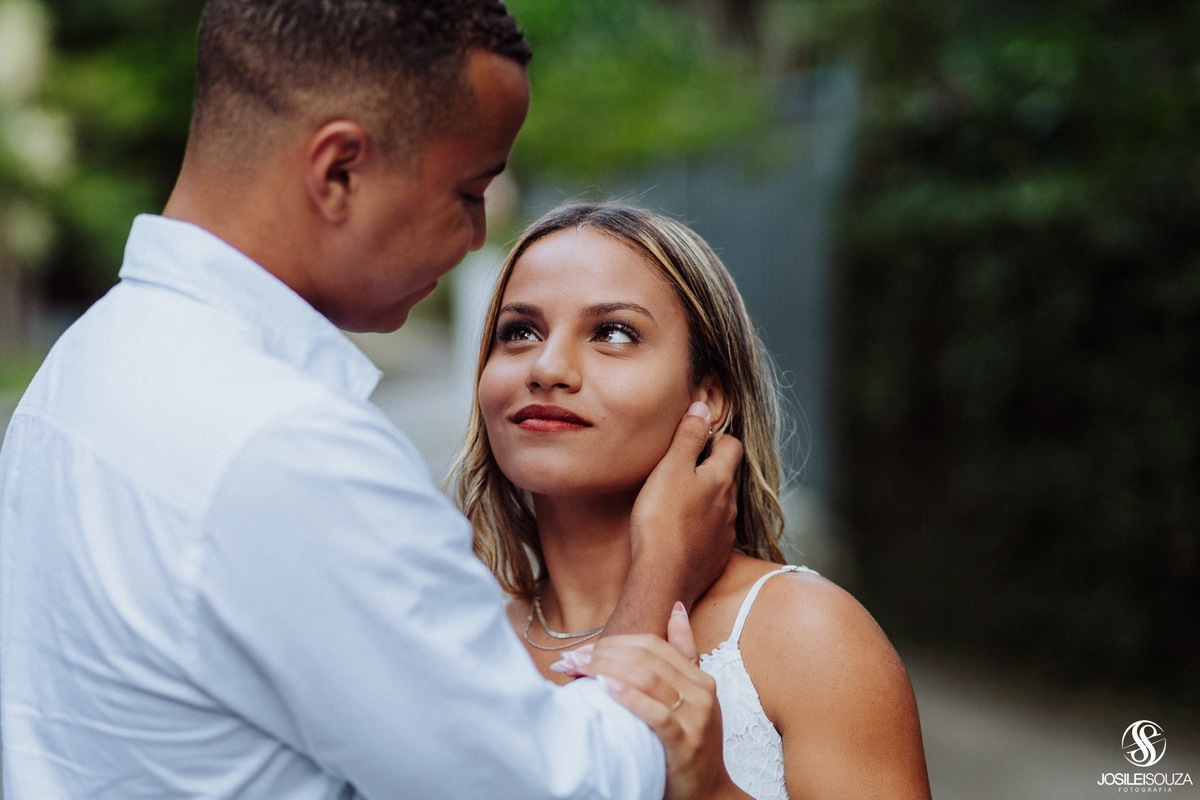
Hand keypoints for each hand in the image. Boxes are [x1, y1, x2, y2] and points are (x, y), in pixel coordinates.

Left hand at [555, 604, 749, 799]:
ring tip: (578, 668)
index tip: (582, 649)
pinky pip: (655, 713)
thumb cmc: (690, 744)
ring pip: (648, 679)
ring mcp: (696, 717)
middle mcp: (701, 692)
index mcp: (699, 678)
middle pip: (647, 658)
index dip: (615, 642)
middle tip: (571, 659)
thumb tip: (676, 610)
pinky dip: (628, 696)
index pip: (653, 645)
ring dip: (607, 668)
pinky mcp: (685, 742)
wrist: (708, 793)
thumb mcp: (691, 697)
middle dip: (604, 654)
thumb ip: (683, 654)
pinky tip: (605, 688)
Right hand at [608, 403, 740, 635]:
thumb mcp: (670, 468)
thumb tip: (703, 407)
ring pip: (722, 505)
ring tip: (677, 501)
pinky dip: (701, 526)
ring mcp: (725, 532)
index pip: (732, 445)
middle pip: (727, 475)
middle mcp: (731, 504)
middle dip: (709, 467)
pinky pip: (714, 532)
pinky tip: (681, 531)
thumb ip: (688, 436)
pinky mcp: (716, 556)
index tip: (692, 440)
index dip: (714, 437)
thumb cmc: (662, 520)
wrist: (664, 578)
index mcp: (722, 478)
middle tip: (680, 468)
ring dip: (706, 498)